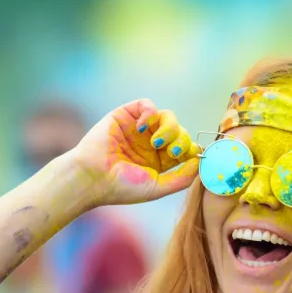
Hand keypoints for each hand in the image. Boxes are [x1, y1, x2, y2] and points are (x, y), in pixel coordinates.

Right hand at [63, 99, 200, 206]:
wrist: (92, 178)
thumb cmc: (121, 187)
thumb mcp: (157, 188)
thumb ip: (181, 178)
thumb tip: (199, 162)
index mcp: (158, 162)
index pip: (184, 148)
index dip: (191, 149)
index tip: (190, 156)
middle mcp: (149, 144)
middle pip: (179, 132)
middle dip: (180, 140)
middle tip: (171, 152)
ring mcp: (138, 129)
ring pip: (167, 117)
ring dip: (169, 127)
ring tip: (156, 141)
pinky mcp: (125, 115)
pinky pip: (147, 105)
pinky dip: (151, 112)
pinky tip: (143, 127)